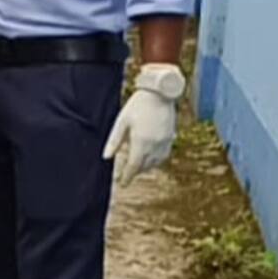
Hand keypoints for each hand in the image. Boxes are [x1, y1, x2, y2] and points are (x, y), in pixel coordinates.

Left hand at [103, 64, 182, 183]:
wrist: (159, 94)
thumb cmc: (137, 106)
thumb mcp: (121, 122)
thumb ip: (114, 141)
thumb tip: (106, 157)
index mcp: (141, 142)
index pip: (133, 166)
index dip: (127, 177)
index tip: (121, 184)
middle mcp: (155, 145)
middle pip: (144, 166)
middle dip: (134, 172)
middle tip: (124, 176)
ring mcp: (165, 142)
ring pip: (155, 162)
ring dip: (145, 167)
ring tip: (135, 168)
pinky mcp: (171, 138)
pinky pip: (163, 156)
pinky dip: (155, 160)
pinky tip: (149, 158)